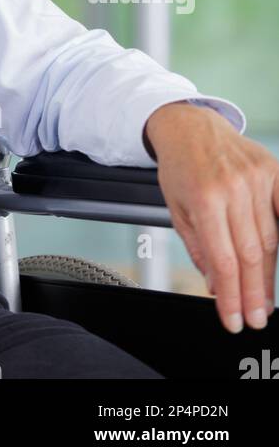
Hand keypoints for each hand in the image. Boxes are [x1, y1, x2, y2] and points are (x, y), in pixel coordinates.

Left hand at [145, 104, 278, 333]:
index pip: (223, 260)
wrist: (189, 126)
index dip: (231, 296)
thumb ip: (197, 248)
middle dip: (253, 293)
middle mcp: (233, 187)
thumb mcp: (176, 208)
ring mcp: (256, 178)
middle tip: (256, 319)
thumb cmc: (179, 167)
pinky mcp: (273, 170)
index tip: (234, 320)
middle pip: (250, 254)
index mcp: (204, 198)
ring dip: (268, 275)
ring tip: (265, 300)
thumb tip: (215, 285)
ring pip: (271, 238)